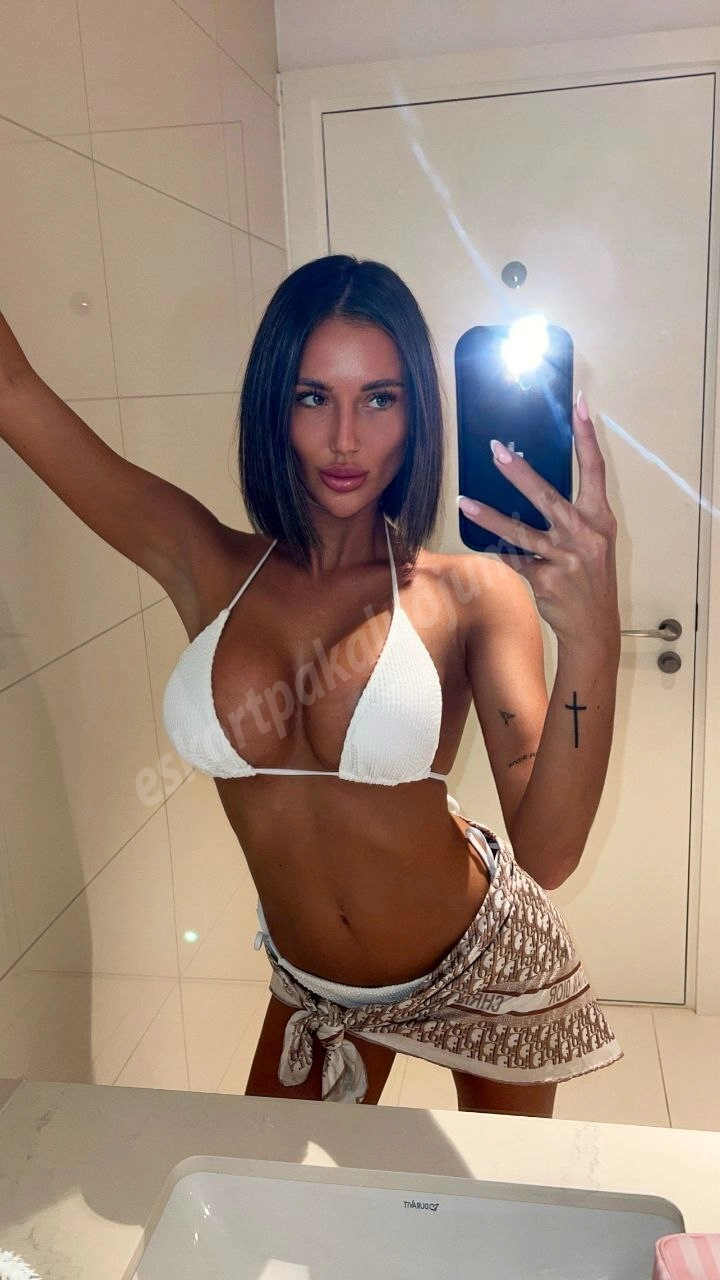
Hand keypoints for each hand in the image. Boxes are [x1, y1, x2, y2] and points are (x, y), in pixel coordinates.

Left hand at [458, 395, 619, 649]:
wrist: (594, 625)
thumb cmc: (591, 577)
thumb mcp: (595, 541)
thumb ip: (574, 513)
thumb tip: (534, 484)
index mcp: (600, 519)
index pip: (595, 470)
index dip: (587, 437)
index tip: (579, 405)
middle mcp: (585, 535)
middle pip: (549, 497)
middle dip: (520, 472)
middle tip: (497, 448)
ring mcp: (565, 559)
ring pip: (521, 532)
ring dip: (490, 516)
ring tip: (465, 500)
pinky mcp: (545, 580)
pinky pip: (513, 559)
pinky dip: (496, 550)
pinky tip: (478, 540)